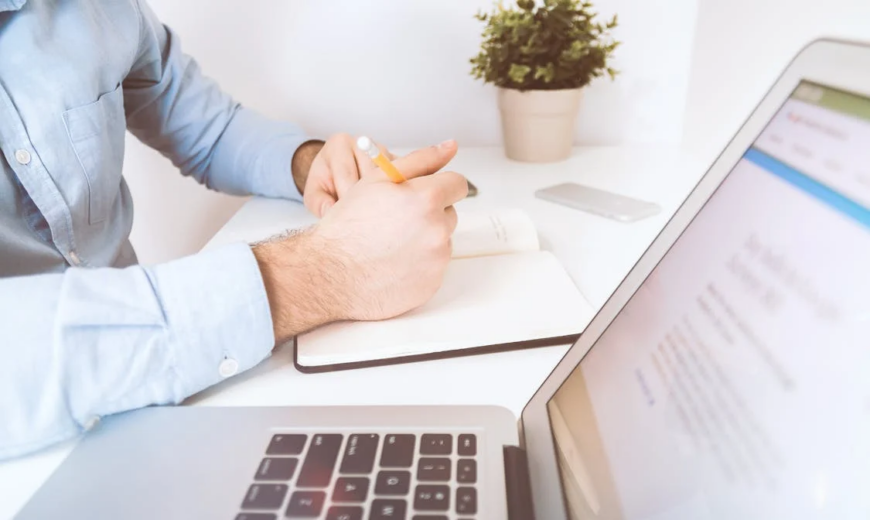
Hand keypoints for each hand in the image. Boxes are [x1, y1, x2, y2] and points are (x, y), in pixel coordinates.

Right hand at [255, 140, 464, 341]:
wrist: (330, 273)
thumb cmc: (349, 224)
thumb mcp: (378, 179)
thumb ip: (420, 160)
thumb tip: (451, 146)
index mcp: (427, 199)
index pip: (457, 184)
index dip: (438, 186)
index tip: (423, 193)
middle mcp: (438, 229)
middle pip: (449, 213)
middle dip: (429, 213)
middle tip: (396, 220)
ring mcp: (437, 260)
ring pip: (442, 240)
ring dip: (425, 238)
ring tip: (391, 243)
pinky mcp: (432, 284)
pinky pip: (434, 266)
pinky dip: (419, 264)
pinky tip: (393, 263)